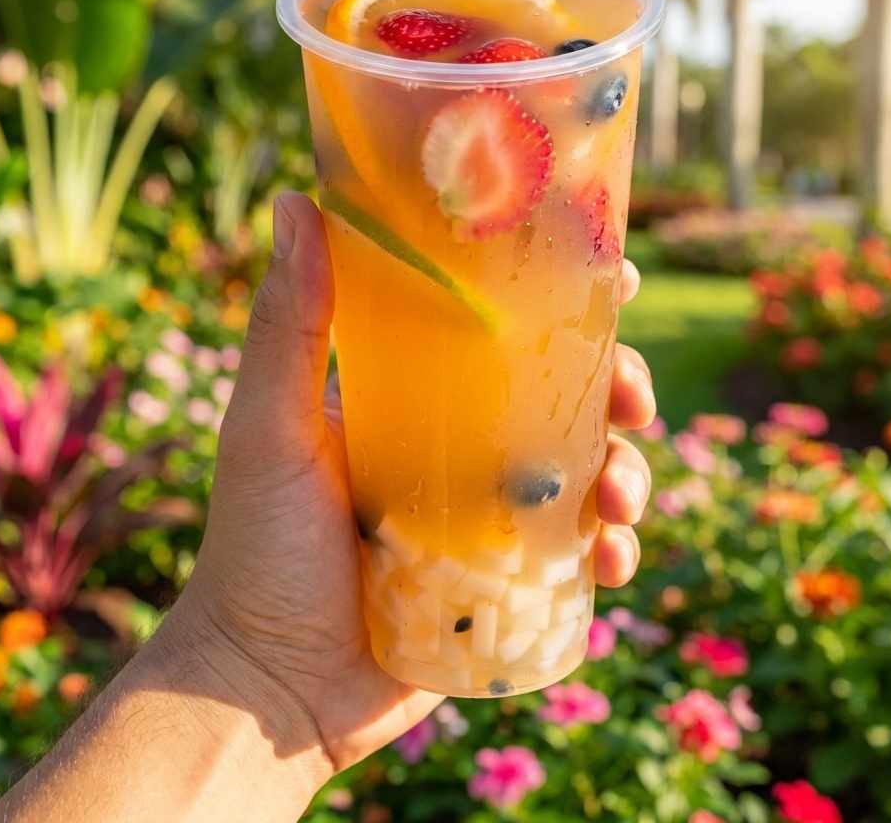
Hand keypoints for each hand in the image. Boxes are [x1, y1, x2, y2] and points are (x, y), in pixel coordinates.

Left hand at [178, 191, 656, 777]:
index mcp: (416, 399)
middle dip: (618, 388)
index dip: (565, 303)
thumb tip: (297, 201)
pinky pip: (579, 557)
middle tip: (634, 398)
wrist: (267, 688)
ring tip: (620, 491)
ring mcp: (487, 518)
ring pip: (586, 474)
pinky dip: (611, 550)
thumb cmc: (256, 550)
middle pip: (564, 399)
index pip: (501, 333)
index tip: (615, 278)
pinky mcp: (506, 583)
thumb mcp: (270, 427)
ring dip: (627, 471)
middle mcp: (458, 449)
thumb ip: (288, 325)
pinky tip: (613, 557)